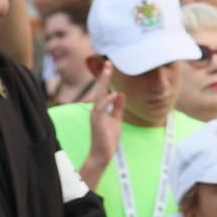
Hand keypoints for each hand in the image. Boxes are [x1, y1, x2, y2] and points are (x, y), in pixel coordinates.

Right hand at [82, 64, 122, 188]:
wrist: (102, 153)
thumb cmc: (108, 138)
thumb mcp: (116, 119)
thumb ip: (118, 107)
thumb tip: (120, 93)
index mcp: (100, 108)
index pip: (104, 90)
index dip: (106, 78)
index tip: (110, 66)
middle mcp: (96, 109)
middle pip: (99, 89)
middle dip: (104, 76)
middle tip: (108, 62)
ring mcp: (96, 115)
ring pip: (99, 95)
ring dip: (103, 82)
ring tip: (108, 70)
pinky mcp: (98, 121)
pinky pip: (101, 108)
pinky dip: (108, 101)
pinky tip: (114, 94)